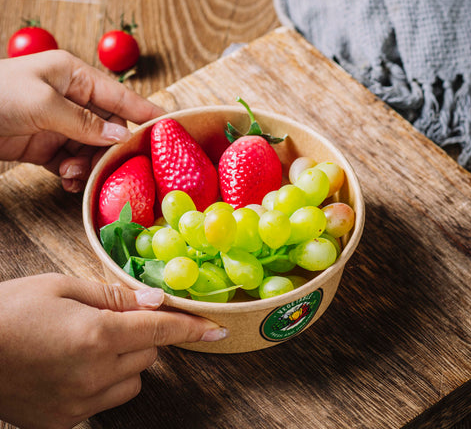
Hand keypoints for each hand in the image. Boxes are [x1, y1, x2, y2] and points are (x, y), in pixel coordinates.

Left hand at [0, 50, 163, 191]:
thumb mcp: (45, 103)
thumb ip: (86, 121)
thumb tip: (120, 137)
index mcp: (73, 76)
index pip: (120, 96)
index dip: (146, 112)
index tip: (170, 126)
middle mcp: (71, 99)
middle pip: (109, 128)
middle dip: (108, 149)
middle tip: (108, 166)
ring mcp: (60, 124)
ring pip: (92, 149)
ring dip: (89, 165)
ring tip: (75, 175)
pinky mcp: (47, 146)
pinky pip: (73, 161)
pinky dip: (75, 173)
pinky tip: (69, 181)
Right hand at [0, 273, 227, 428]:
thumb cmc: (10, 310)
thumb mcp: (62, 287)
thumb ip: (113, 296)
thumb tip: (155, 302)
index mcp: (97, 335)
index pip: (161, 331)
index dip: (192, 328)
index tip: (216, 329)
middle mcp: (94, 375)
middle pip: (150, 354)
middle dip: (143, 334)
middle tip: (114, 319)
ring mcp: (79, 404)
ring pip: (133, 379)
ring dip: (127, 359)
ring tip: (91, 342)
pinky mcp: (64, 421)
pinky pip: (107, 400)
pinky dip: (106, 380)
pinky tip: (77, 365)